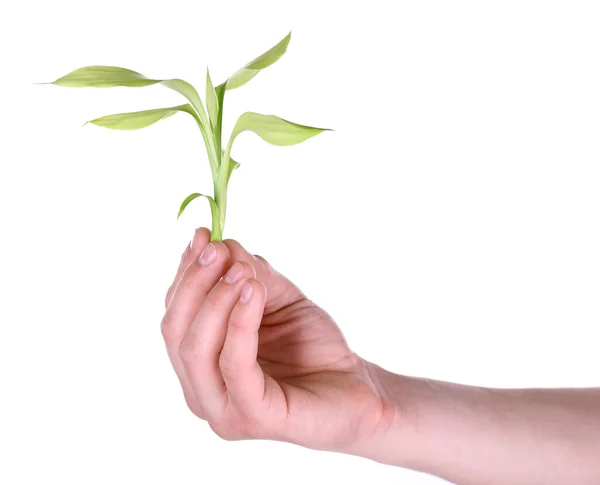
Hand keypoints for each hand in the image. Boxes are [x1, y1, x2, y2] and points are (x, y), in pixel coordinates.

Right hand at [160, 227, 388, 453]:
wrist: (357, 388)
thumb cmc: (313, 347)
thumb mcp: (280, 299)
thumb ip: (252, 275)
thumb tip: (222, 244)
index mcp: (200, 363)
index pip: (176, 314)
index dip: (185, 274)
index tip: (203, 236)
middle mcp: (202, 390)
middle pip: (175, 330)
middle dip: (194, 283)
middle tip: (217, 249)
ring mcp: (222, 411)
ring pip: (196, 348)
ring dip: (215, 300)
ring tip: (242, 271)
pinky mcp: (251, 418)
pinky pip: (234, 364)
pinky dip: (240, 322)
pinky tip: (255, 292)